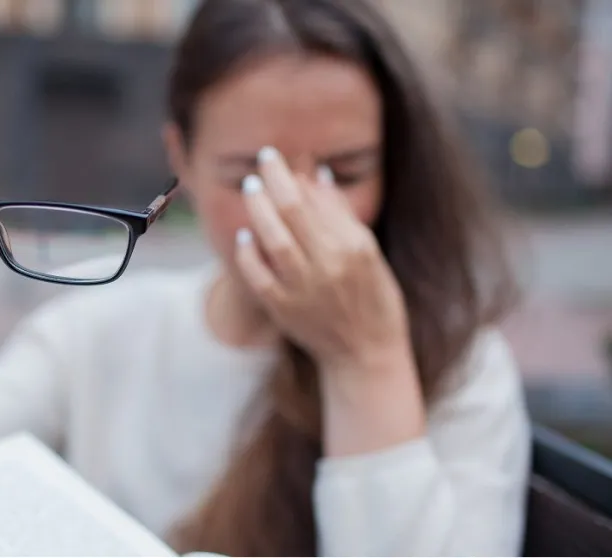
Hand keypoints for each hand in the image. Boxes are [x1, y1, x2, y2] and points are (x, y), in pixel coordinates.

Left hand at [234, 146, 409, 370]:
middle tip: (260, 163)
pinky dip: (249, 255)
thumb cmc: (373, 297)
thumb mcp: (368, 252)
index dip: (288, 176)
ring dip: (258, 210)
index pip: (313, 201)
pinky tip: (244, 236)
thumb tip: (315, 175)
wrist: (366, 353)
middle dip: (272, 182)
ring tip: (251, 188)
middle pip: (292, 213)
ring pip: (274, 240)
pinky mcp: (285, 310)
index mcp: (354, 247)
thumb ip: (340, 214)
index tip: (273, 158)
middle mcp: (330, 266)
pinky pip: (259, 277)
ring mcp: (305, 290)